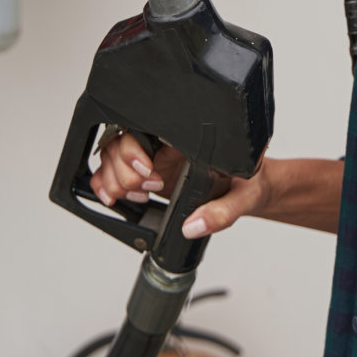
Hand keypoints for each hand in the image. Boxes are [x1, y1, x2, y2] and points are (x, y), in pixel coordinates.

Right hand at [88, 130, 275, 238]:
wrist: (251, 189)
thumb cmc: (250, 183)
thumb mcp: (243, 196)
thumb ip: (221, 212)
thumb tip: (194, 226)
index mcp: (186, 137)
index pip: (142, 129)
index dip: (133, 151)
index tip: (148, 172)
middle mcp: (165, 143)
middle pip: (119, 144)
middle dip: (123, 171)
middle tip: (146, 189)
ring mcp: (154, 158)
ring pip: (111, 157)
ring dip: (113, 179)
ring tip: (139, 196)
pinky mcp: (148, 173)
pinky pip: (114, 173)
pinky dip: (105, 185)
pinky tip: (115, 199)